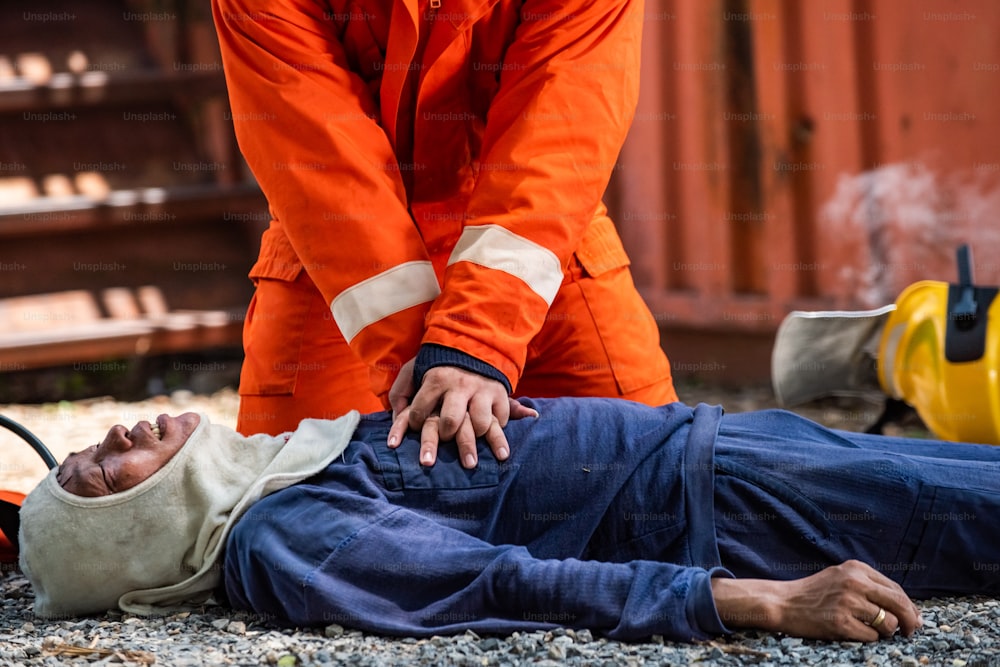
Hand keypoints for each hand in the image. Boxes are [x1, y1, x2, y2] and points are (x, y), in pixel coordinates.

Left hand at [387, 365, 536, 467]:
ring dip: (474, 439)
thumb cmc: (439, 364)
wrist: (475, 343)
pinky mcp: (500, 394)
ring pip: (479, 424)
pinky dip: (498, 434)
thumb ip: (400, 391)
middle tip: (443, 444)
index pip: (419, 411)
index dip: (414, 424)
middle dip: (444, 437)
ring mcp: (482, 391)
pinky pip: (501, 419)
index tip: (416, 428)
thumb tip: (394, 417)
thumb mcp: (415, 369)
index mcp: (436, 379)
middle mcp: (460, 386)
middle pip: (450, 421)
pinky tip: (494, 446)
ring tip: (469, 454)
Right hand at [712, 560, 922, 640]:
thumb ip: (868, 585)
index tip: (914, 618)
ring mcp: (847, 602)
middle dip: (910, 621)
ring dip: (885, 631)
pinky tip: (854, 632)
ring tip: (872, 630)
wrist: (783, 602)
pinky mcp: (840, 622)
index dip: (909, 607)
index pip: (895, 589)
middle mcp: (854, 582)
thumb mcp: (840, 577)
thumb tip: (906, 607)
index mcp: (856, 568)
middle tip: (911, 631)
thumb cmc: (813, 593)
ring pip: (888, 623)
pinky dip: (868, 638)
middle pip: (899, 604)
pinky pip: (871, 636)